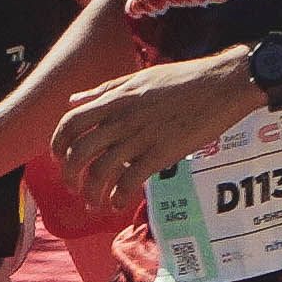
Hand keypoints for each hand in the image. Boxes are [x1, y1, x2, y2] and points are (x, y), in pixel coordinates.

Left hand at [51, 51, 255, 215]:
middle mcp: (122, 120)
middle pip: (79, 153)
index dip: (58, 144)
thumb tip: (74, 100)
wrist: (223, 84)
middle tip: (74, 187)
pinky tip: (119, 203)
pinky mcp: (160, 154)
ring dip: (92, 193)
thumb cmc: (185, 79)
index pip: (71, 123)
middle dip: (70, 175)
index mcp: (116, 99)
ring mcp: (140, 138)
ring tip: (96, 203)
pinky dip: (118, 198)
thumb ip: (104, 90)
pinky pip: (128, 182)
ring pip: (100, 172)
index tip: (60, 158)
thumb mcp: (139, 77)